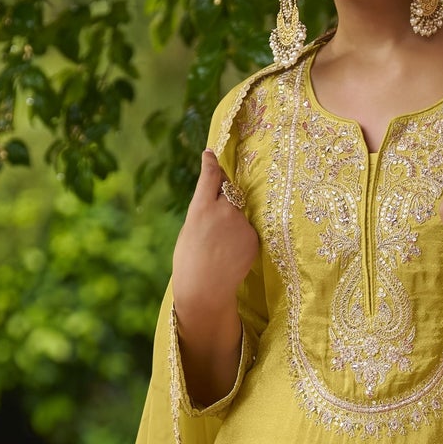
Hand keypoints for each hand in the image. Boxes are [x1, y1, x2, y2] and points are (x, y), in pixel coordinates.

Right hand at [172, 149, 259, 333]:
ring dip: (232, 219)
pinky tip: (230, 253)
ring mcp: (241, 223)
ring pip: (238, 211)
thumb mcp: (189, 229)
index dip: (211, 163)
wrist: (205, 289)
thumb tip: (215, 200)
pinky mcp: (253, 237)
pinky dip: (240, 236)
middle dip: (224, 191)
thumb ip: (203, 210)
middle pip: (229, 189)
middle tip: (217, 205)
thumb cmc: (189, 262)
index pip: (211, 175)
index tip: (210, 154)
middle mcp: (223, 210)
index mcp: (201, 207)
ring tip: (221, 244)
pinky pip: (247, 229)